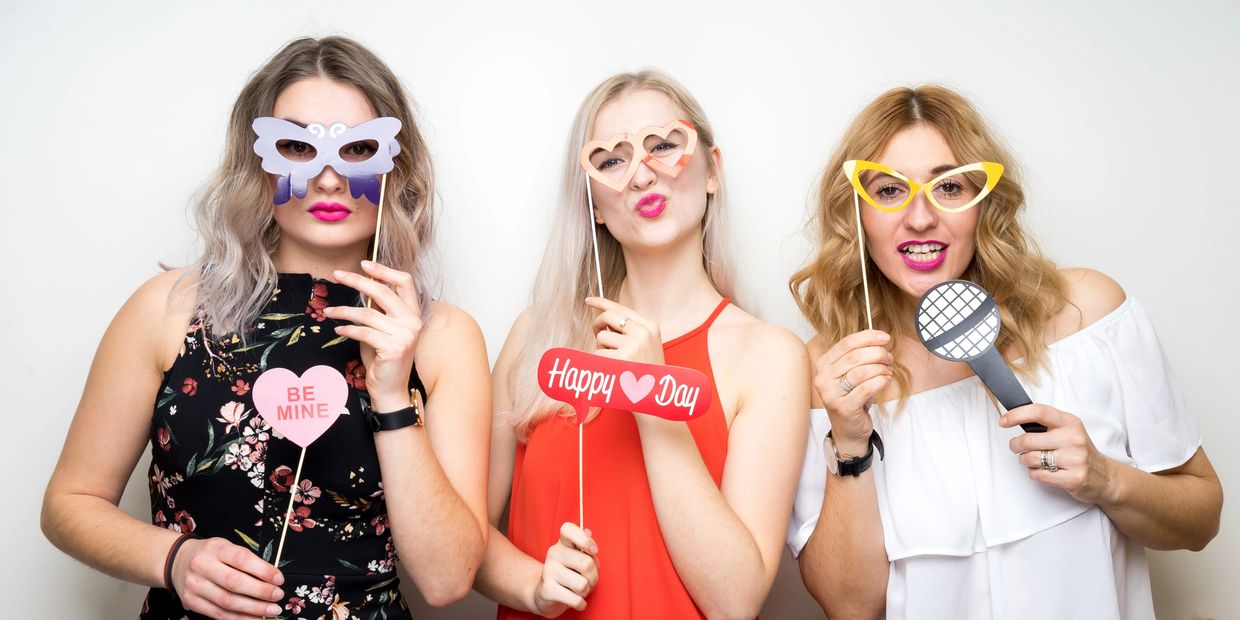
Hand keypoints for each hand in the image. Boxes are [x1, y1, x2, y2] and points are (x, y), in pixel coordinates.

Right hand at [169, 537, 284, 619]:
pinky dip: (238, 618)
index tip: (279, 579)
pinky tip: (254, 618)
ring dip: (253, 609)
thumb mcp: (226, 547)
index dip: (263, 571)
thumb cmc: (210, 554)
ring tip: (271, 611)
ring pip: (227, 601)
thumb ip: (246, 560)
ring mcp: (194, 585)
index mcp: (215, 548)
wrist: (177, 560)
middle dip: (261, 592)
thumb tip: (271, 578)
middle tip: (278, 596)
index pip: (242, 559)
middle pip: (234, 583)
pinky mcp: (191, 602)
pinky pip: (218, 614)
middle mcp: (202, 565)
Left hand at [326, 261, 423, 411]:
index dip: (384, 270)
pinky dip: (346, 330)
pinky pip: (363, 332)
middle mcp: (413, 321)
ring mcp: (405, 335)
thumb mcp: (383, 328)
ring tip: (329, 311)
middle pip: (383, 291)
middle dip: (357, 280)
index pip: (405, 282)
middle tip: (337, 274)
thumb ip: (379, 309)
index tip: (364, 264)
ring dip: (343, 310)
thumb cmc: (384, 358)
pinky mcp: (392, 348)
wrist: (391, 389)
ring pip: (367, 313)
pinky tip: (338, 330)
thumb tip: (363, 284)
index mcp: (414, 313)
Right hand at [532, 522, 599, 616]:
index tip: (593, 551)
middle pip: (586, 563)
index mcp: (562, 543)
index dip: (584, 539)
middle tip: (586, 579)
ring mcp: (549, 571)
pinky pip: (576, 600)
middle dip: (593, 577)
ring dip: (586, 591)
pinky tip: (574, 600)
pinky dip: (580, 603)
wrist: (546, 595)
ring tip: (577, 589)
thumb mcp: (581, 560)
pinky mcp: (547, 590)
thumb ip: (587, 549)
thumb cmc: (570, 575)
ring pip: (582, 584)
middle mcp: (553, 554)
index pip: (567, 529)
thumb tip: (588, 532)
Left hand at [584, 297, 663, 365]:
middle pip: (608, 316)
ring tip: (615, 361)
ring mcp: (632, 346)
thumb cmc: (646, 373)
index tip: (588, 300)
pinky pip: (598, 354)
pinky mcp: (621, 360)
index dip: (603, 302)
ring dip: (602, 348)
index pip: (622, 308)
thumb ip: (629, 331)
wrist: (654, 397)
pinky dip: (599, 363)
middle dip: (598, 324)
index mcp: (650, 327)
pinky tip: (612, 370)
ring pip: (602, 337)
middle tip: (597, 334)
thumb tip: (603, 319)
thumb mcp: (646, 345)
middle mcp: (643, 333)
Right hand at [813, 330, 892, 453]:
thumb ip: (860, 357)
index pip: (846, 343)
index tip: (885, 338)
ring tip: (887, 371)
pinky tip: (885, 380)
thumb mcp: (851, 374)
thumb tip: (880, 341)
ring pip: (862, 371)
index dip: (868, 337)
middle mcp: (823, 378)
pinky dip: (881, 381)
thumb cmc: (852, 398)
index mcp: (823, 365)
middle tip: (889, 358)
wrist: (848, 430)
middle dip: (878, 354)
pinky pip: (867, 388)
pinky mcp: (843, 407)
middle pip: (855, 356)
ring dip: (881, 369)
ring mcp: (831, 394)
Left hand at [1002, 404, 1115, 503]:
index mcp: (1070, 422)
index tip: (1003, 421)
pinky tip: (1043, 471)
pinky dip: (1034, 473)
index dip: (1016, 415)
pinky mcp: (1073, 478)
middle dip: (1015, 445)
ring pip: (1029, 459)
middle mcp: (1073, 439)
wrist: (1106, 477)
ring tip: (1034, 460)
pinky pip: (1037, 475)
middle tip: (1016, 447)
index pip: (1038, 412)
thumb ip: (1047, 423)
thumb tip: (1014, 417)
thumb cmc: (1080, 451)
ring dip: (1025, 461)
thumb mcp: (1069, 430)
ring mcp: (1074, 459)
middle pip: (1027, 440)